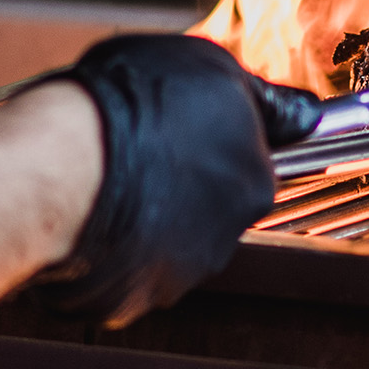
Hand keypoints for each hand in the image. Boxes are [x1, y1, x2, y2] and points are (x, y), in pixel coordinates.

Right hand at [33, 35, 280, 327]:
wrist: (65, 162)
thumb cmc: (133, 106)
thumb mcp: (212, 67)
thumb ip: (262, 100)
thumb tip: (303, 113)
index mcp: (257, 180)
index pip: (250, 167)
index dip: (214, 144)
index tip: (184, 132)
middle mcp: (229, 235)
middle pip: (211, 208)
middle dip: (182, 184)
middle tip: (141, 151)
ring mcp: (180, 272)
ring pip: (168, 242)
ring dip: (146, 217)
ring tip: (105, 179)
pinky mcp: (132, 300)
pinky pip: (124, 271)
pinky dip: (110, 249)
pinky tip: (88, 213)